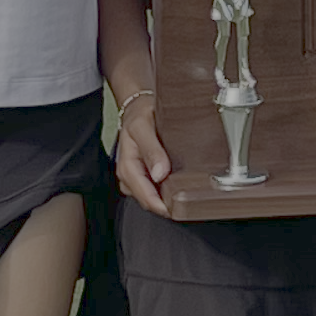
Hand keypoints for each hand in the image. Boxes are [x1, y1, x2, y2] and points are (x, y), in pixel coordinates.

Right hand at [114, 93, 175, 211]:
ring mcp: (135, 177)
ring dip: (166, 199)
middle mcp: (129, 175)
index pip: (144, 196)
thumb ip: (151, 151)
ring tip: (185, 195)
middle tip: (188, 204)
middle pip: (148, 201)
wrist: (138, 107)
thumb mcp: (144, 128)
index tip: (179, 207)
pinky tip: (176, 185)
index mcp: (127, 166)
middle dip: (167, 205)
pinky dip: (165, 191)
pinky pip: (153, 190)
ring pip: (151, 197)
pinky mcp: (142, 175)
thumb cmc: (140, 115)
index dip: (162, 206)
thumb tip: (159, 174)